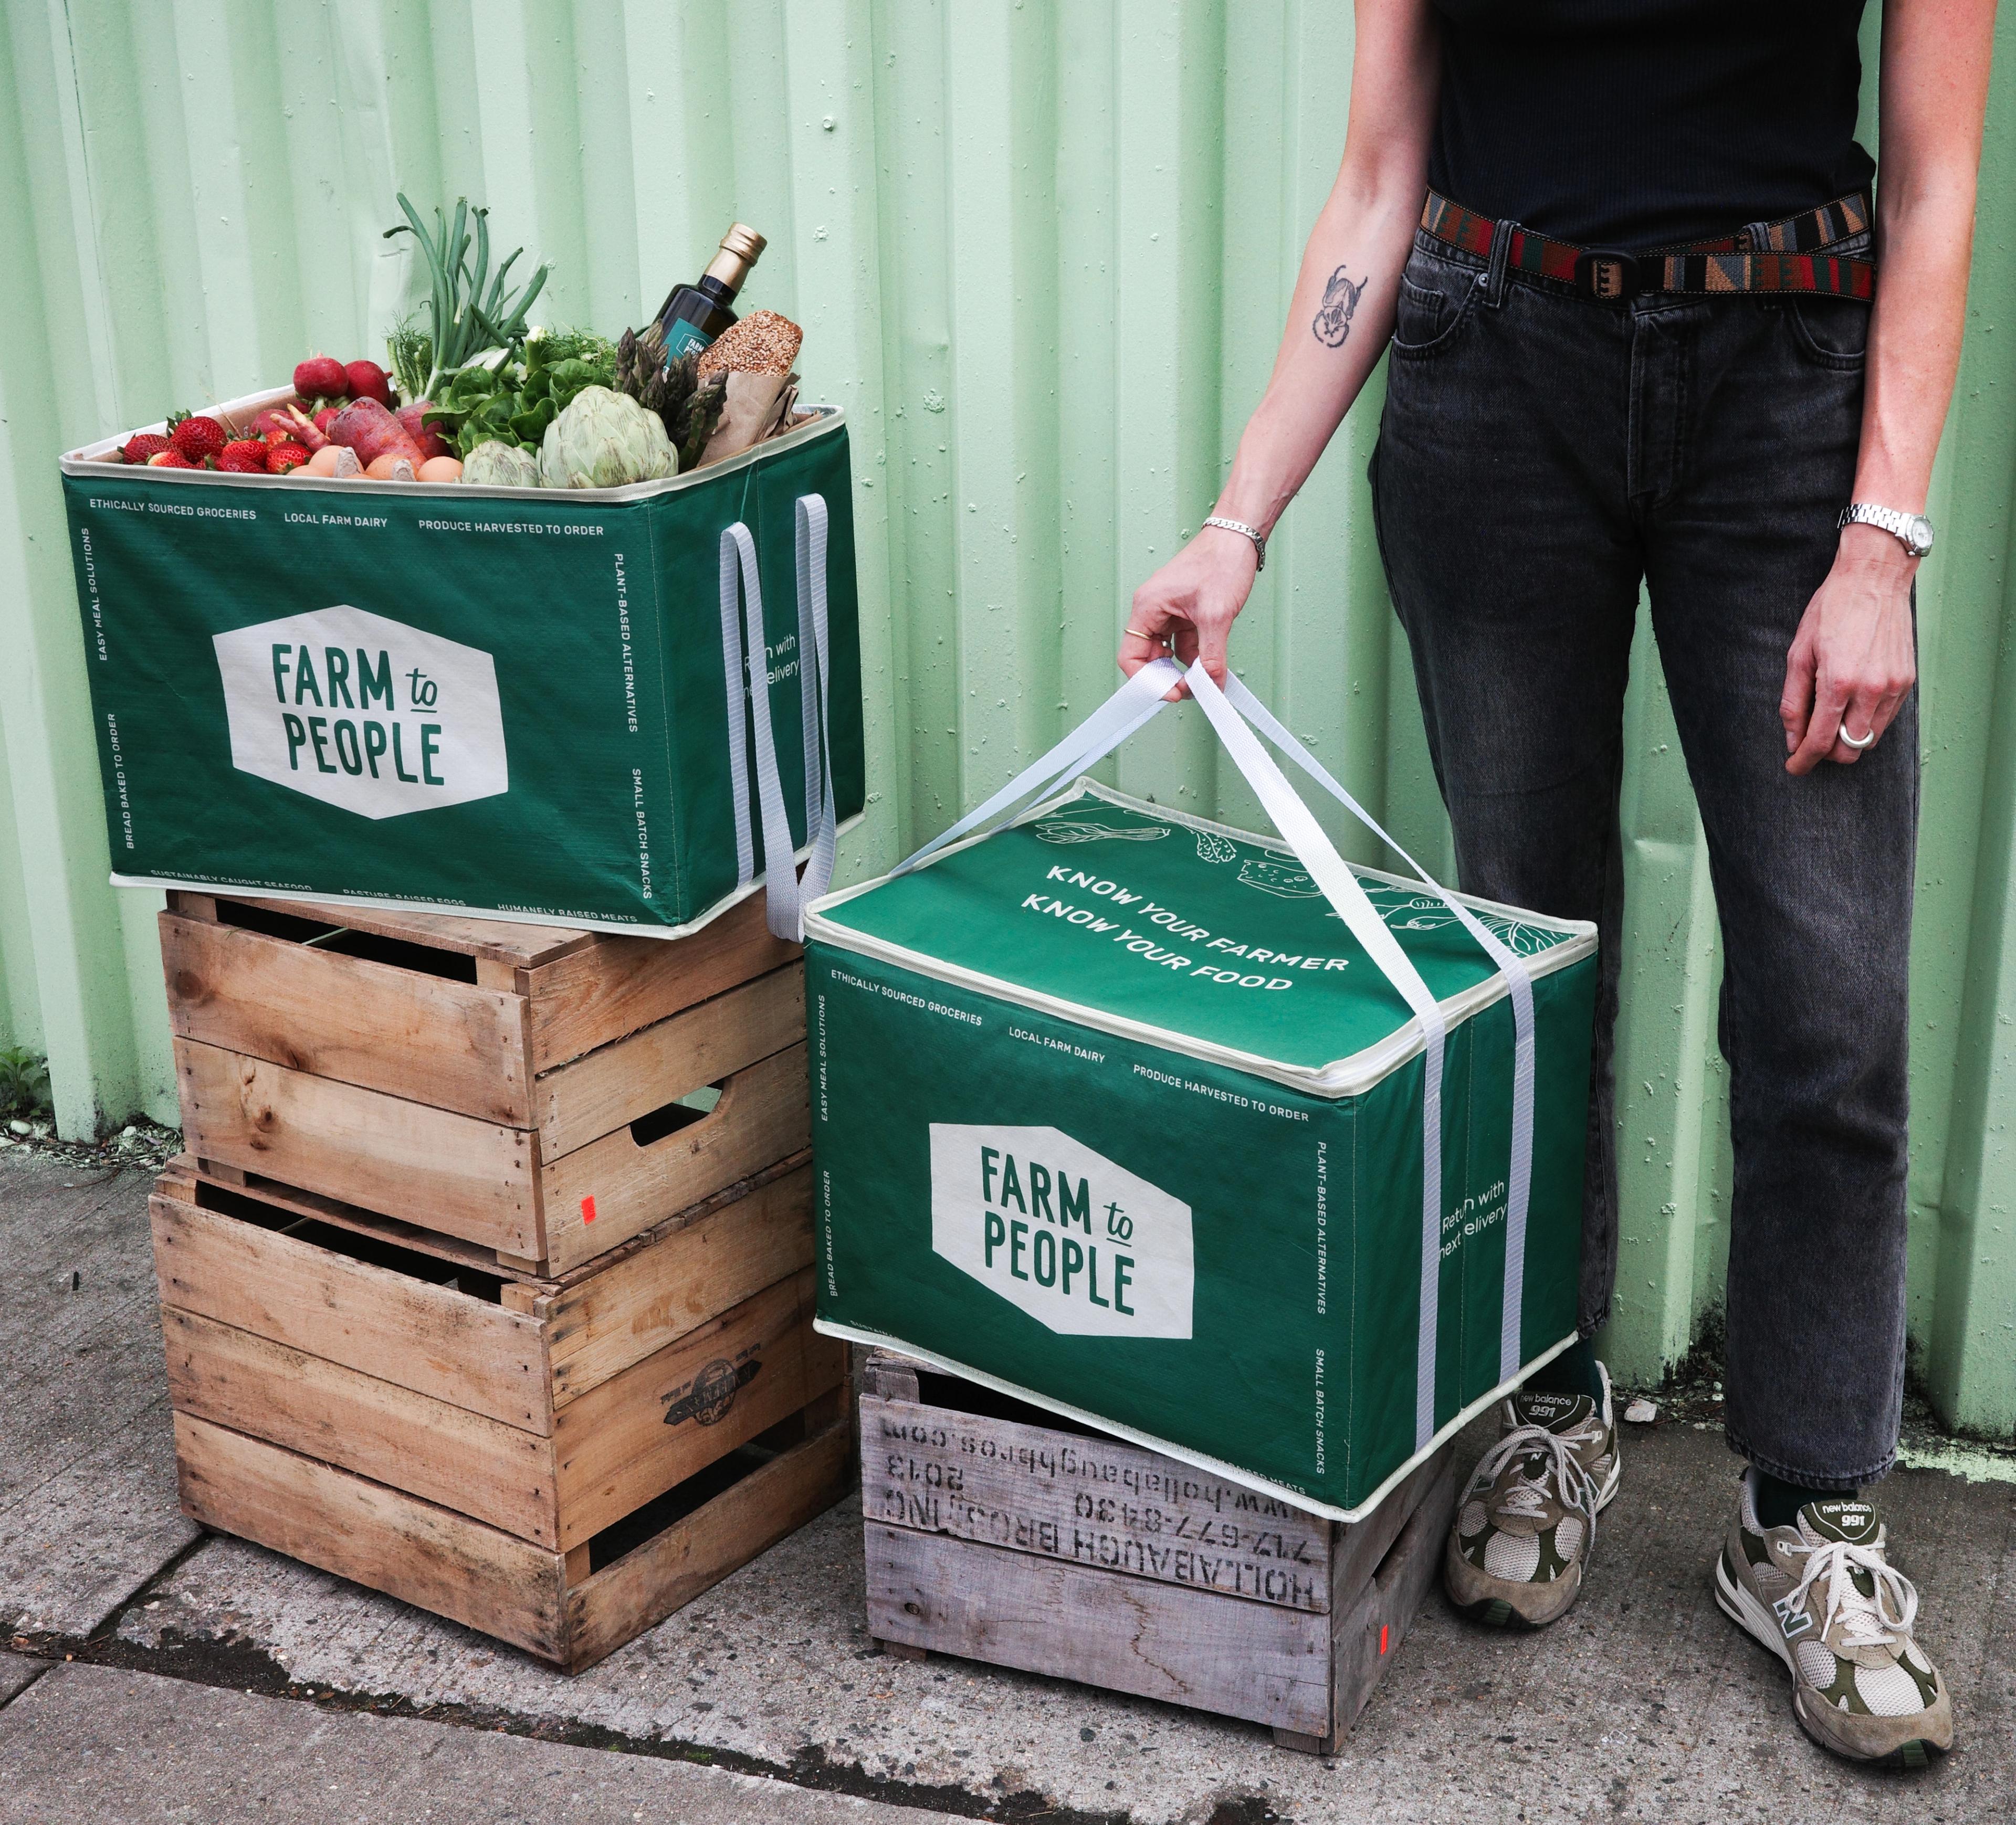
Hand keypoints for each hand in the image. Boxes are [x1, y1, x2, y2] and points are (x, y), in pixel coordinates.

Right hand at [1120, 525, 1259, 697]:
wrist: (1238, 538)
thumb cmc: (1221, 561)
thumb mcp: (1216, 615)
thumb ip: (1211, 655)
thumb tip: (1210, 683)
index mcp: (1148, 606)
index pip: (1131, 656)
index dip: (1147, 680)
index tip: (1170, 692)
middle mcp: (1153, 610)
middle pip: (1148, 657)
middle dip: (1167, 677)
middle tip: (1189, 690)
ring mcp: (1169, 613)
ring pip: (1169, 653)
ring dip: (1185, 669)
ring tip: (1205, 678)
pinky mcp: (1185, 614)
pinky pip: (1184, 644)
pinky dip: (1195, 657)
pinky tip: (1209, 665)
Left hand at [1779, 523, 1918, 774]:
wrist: (1873, 579)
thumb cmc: (1831, 611)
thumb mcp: (1798, 654)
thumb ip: (1794, 701)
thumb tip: (1792, 739)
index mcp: (1839, 682)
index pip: (1820, 741)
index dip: (1804, 760)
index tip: (1794, 767)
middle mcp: (1871, 688)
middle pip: (1850, 749)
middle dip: (1827, 753)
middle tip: (1810, 741)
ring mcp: (1893, 685)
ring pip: (1870, 738)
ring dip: (1847, 738)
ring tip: (1830, 718)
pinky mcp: (1907, 680)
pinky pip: (1885, 718)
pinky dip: (1866, 721)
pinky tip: (1851, 704)